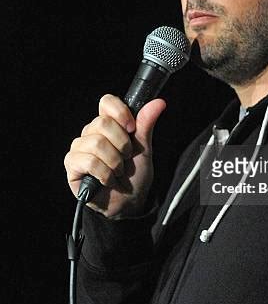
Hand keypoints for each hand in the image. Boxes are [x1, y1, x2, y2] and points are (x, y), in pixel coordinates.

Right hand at [64, 94, 165, 217]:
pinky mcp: (72, 165)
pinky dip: (105, 173)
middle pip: (102, 123)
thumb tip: (159, 103)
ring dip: (115, 162)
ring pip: (96, 143)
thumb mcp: (144, 148)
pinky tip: (108, 180)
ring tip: (118, 171)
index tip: (132, 128)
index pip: (106, 102)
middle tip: (126, 158)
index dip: (120, 112)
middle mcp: (91, 132)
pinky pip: (89, 161)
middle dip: (122, 144)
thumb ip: (146, 124)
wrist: (129, 201)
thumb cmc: (135, 174)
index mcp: (108, 124)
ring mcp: (79, 148)